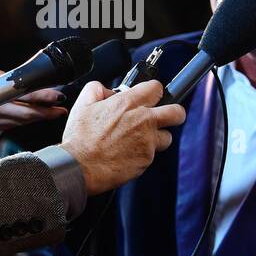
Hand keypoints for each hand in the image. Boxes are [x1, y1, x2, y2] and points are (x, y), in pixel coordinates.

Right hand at [0, 67, 67, 132]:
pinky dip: (22, 122)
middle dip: (46, 112)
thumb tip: (25, 79)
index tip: (59, 97)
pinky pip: (8, 126)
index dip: (43, 98)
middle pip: (25, 114)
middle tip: (61, 109)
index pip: (24, 97)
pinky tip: (33, 118)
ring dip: (37, 118)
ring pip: (19, 122)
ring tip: (54, 112)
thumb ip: (6, 79)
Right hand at [59, 80, 185, 195]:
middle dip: (174, 113)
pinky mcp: (146, 159)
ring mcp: (147, 141)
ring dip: (158, 137)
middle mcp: (142, 120)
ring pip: (167, 137)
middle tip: (166, 116)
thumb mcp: (82, 104)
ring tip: (141, 140)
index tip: (149, 97)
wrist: (79, 167)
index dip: (153, 92)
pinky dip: (145, 154)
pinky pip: (154, 155)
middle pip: (176, 112)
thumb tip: (108, 90)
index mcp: (127, 104)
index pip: (156, 88)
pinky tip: (129, 153)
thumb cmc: (80, 140)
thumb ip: (96, 89)